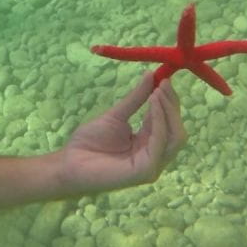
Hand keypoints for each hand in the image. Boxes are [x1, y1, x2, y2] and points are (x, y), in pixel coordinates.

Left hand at [59, 72, 186, 194]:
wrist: (69, 161)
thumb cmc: (89, 142)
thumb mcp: (116, 115)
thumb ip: (136, 99)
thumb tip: (152, 75)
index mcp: (150, 144)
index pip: (169, 122)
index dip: (170, 101)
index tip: (165, 79)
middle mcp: (155, 156)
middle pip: (177, 130)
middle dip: (172, 105)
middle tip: (164, 83)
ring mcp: (152, 166)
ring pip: (174, 138)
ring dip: (168, 112)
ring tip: (157, 92)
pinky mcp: (145, 171)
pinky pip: (160, 145)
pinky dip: (160, 123)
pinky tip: (152, 105)